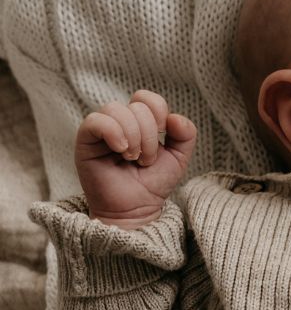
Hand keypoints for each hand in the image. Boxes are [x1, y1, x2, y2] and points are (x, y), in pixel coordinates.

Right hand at [75, 89, 196, 227]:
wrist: (135, 210)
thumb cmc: (152, 184)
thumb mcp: (178, 159)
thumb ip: (185, 135)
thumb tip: (175, 117)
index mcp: (140, 122)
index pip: (148, 99)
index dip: (159, 113)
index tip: (163, 136)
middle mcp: (119, 122)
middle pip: (137, 106)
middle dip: (150, 136)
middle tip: (145, 160)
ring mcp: (101, 129)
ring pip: (117, 110)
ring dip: (134, 137)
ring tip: (133, 159)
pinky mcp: (85, 140)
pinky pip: (96, 121)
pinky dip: (114, 133)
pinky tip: (121, 150)